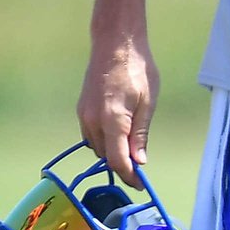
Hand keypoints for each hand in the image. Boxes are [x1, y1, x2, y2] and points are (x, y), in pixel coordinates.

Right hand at [77, 36, 158, 185]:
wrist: (115, 44)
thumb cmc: (137, 69)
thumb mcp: (148, 102)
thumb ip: (141, 134)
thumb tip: (139, 161)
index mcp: (112, 121)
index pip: (117, 160)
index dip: (129, 176)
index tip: (139, 185)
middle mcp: (93, 121)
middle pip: (105, 156)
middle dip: (121, 165)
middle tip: (139, 168)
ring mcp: (84, 115)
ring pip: (96, 146)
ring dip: (111, 152)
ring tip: (131, 150)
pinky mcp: (81, 109)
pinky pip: (91, 134)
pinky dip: (103, 140)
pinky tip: (118, 134)